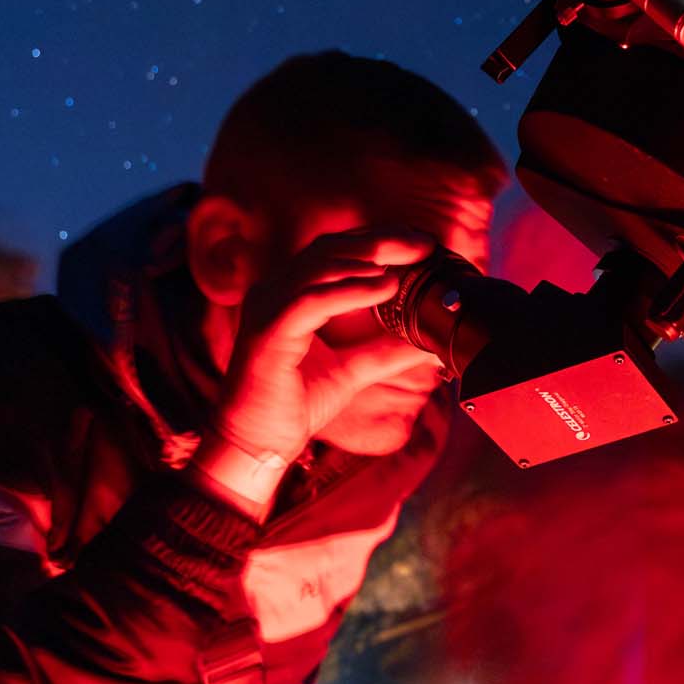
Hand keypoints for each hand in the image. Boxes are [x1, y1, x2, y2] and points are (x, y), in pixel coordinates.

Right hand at [214, 228, 442, 462]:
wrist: (255, 443)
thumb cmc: (292, 405)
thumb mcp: (351, 372)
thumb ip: (384, 353)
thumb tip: (428, 346)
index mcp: (288, 294)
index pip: (335, 251)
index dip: (378, 240)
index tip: (421, 244)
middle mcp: (274, 291)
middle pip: (330, 248)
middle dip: (380, 240)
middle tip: (423, 244)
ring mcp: (267, 306)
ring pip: (320, 264)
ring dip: (369, 257)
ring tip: (409, 260)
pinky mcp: (268, 330)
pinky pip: (313, 299)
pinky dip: (351, 290)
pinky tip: (385, 287)